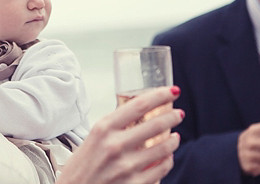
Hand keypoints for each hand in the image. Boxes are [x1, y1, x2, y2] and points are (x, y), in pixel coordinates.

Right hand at [57, 86, 183, 183]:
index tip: (172, 91)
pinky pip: (161, 169)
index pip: (139, 105)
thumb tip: (137, 113)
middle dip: (173, 116)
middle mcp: (115, 145)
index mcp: (103, 128)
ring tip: (175, 136)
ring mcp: (126, 167)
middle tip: (178, 113)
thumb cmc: (81, 166)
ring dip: (174, 140)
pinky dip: (168, 160)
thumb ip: (113, 126)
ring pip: (163, 148)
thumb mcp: (92, 138)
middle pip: (156, 124)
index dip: (160, 95)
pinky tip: (168, 156)